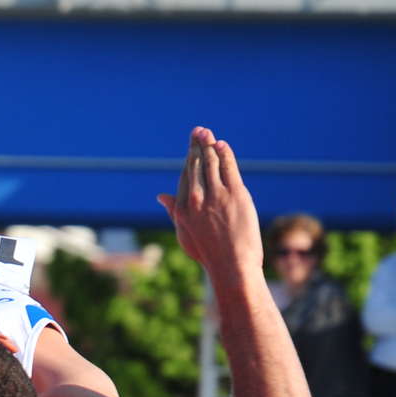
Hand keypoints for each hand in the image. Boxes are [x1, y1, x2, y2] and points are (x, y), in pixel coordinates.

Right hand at [157, 126, 263, 278]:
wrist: (231, 265)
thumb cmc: (209, 253)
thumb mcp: (185, 233)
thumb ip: (173, 211)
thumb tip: (161, 196)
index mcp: (182, 208)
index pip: (184, 176)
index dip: (188, 158)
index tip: (191, 146)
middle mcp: (196, 199)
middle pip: (195, 164)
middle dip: (196, 145)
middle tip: (199, 131)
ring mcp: (215, 195)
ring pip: (211, 162)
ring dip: (209, 144)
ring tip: (208, 134)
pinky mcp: (234, 193)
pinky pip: (228, 167)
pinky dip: (224, 153)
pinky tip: (221, 145)